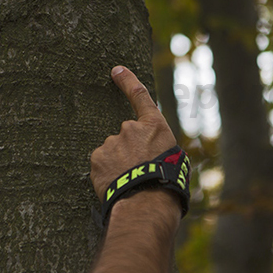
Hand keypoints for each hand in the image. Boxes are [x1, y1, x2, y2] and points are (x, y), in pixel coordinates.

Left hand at [90, 65, 176, 202]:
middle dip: (130, 151)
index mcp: (154, 126)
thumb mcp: (176, 161)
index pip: (140, 96)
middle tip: (139, 172)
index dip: (128, 81)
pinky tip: (117, 184)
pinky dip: (107, 172)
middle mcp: (130, 128)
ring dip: (118, 163)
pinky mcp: (97, 157)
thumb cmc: (167, 185)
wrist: (146, 202)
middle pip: (126, 137)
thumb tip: (151, 153)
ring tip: (130, 181)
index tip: (116, 70)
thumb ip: (158, 147)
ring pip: (113, 151)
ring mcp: (111, 142)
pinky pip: (101, 163)